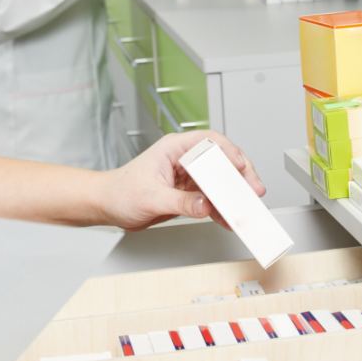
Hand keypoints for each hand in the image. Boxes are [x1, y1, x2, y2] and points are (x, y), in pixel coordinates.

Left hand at [101, 131, 264, 231]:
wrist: (108, 206)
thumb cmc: (121, 191)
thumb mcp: (151, 197)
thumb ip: (180, 201)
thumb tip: (205, 204)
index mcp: (174, 148)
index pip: (209, 141)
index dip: (229, 152)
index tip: (240, 166)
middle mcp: (184, 160)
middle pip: (221, 161)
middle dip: (239, 176)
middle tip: (253, 190)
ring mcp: (188, 177)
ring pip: (220, 182)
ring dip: (234, 195)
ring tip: (246, 208)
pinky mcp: (189, 194)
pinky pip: (212, 200)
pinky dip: (222, 209)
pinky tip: (229, 219)